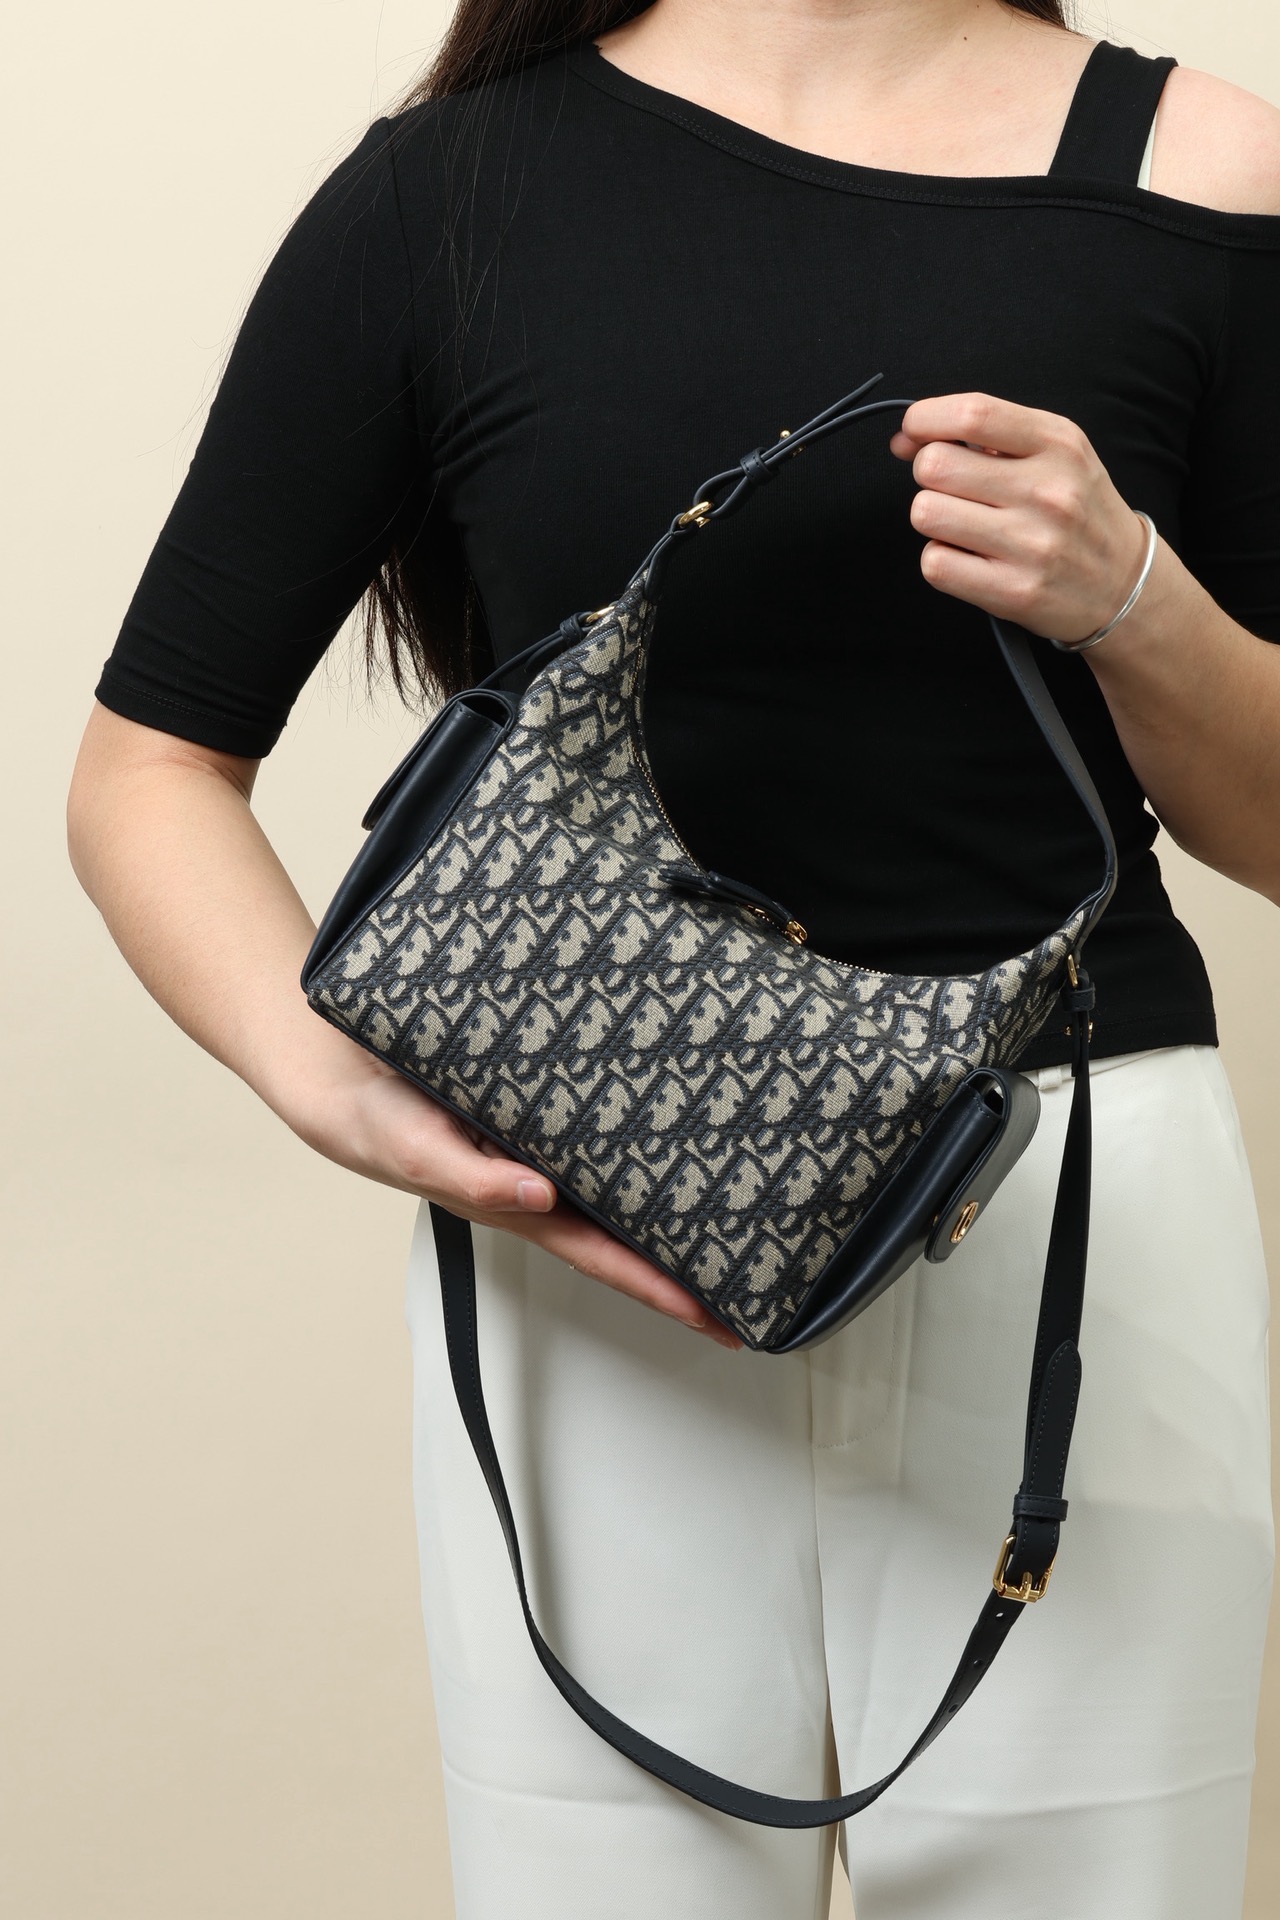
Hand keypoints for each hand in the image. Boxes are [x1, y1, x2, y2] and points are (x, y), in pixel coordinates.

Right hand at [276, 1021, 743, 1349]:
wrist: (345, 1076)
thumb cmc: (379, 1123)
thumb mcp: (420, 1150)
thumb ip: (475, 1179)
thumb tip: (539, 1196)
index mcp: (525, 1208)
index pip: (610, 1259)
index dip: (666, 1290)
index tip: (721, 1316)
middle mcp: (547, 1187)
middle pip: (631, 1236)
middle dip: (691, 1263)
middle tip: (761, 1276)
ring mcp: (548, 1153)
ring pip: (625, 1191)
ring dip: (676, 1208)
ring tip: (741, 1217)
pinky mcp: (544, 1113)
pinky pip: (607, 1139)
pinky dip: (647, 1149)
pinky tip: (680, 1143)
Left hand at [890, 393, 1150, 645]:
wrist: (1125, 585)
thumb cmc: (1079, 514)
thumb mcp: (1056, 454)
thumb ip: (986, 437)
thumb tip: (905, 439)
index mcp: (1058, 444)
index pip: (972, 414)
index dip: (924, 419)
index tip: (915, 431)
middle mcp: (1047, 490)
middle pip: (934, 465)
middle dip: (930, 475)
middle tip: (955, 489)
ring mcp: (1031, 544)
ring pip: (926, 513)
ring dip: (934, 519)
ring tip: (966, 525)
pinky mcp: (1012, 591)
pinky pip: (934, 563)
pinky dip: (941, 559)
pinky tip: (970, 558)